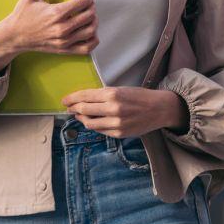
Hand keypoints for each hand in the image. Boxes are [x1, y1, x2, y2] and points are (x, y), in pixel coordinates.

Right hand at [0, 0, 97, 73]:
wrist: (14, 36)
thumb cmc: (23, 14)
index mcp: (56, 13)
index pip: (84, 2)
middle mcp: (62, 28)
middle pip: (90, 16)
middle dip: (92, 6)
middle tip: (87, 3)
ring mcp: (64, 41)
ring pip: (91, 31)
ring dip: (94, 21)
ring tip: (88, 15)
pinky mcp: (64, 50)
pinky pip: (87, 48)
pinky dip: (93, 39)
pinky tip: (88, 31)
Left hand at [62, 87, 187, 137]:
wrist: (159, 109)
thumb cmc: (140, 97)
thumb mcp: (121, 89)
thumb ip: (103, 95)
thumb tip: (84, 100)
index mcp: (113, 94)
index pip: (85, 96)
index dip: (72, 98)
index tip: (65, 100)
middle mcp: (113, 109)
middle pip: (84, 110)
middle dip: (73, 108)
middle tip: (69, 107)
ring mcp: (116, 123)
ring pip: (89, 123)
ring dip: (81, 119)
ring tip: (80, 115)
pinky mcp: (119, 134)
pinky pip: (100, 130)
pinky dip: (94, 125)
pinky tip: (93, 121)